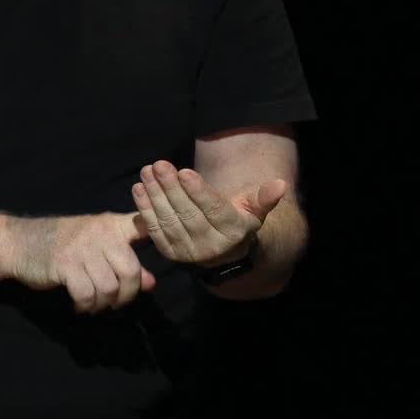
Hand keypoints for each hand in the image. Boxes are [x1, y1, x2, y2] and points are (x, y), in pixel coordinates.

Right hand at [6, 212, 157, 313]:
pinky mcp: (65, 265)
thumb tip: (150, 283)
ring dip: (104, 303)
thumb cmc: (63, 245)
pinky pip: (87, 294)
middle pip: (131, 271)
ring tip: (96, 304)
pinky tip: (81, 305)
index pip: (142, 224)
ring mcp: (82, 248)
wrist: (20, 242)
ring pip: (109, 287)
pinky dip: (86, 306)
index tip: (161, 250)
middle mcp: (100, 233)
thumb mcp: (96, 247)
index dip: (158, 233)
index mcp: (111, 225)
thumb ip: (124, 262)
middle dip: (127, 295)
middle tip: (115, 302)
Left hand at [132, 160, 286, 266]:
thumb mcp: (254, 209)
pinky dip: (145, 210)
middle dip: (171, 188)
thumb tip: (280, 184)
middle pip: (187, 214)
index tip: (184, 171)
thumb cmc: (238, 220)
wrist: (224, 251)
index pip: (213, 211)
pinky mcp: (171, 253)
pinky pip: (155, 231)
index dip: (198, 192)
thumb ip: (264, 198)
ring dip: (154, 195)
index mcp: (233, 232)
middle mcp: (211, 246)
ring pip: (169, 221)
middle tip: (159, 164)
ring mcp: (189, 252)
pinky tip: (138, 189)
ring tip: (147, 172)